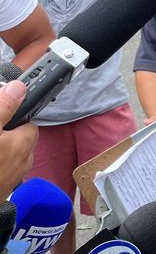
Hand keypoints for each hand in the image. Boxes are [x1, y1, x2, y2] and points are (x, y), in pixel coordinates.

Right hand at [0, 81, 38, 196]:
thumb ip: (3, 108)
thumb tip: (19, 88)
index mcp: (23, 144)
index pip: (29, 123)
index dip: (16, 117)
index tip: (4, 115)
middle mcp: (22, 163)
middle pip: (20, 141)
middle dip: (7, 134)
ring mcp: (11, 179)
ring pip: (10, 157)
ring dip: (2, 149)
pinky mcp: (1, 190)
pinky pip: (2, 171)